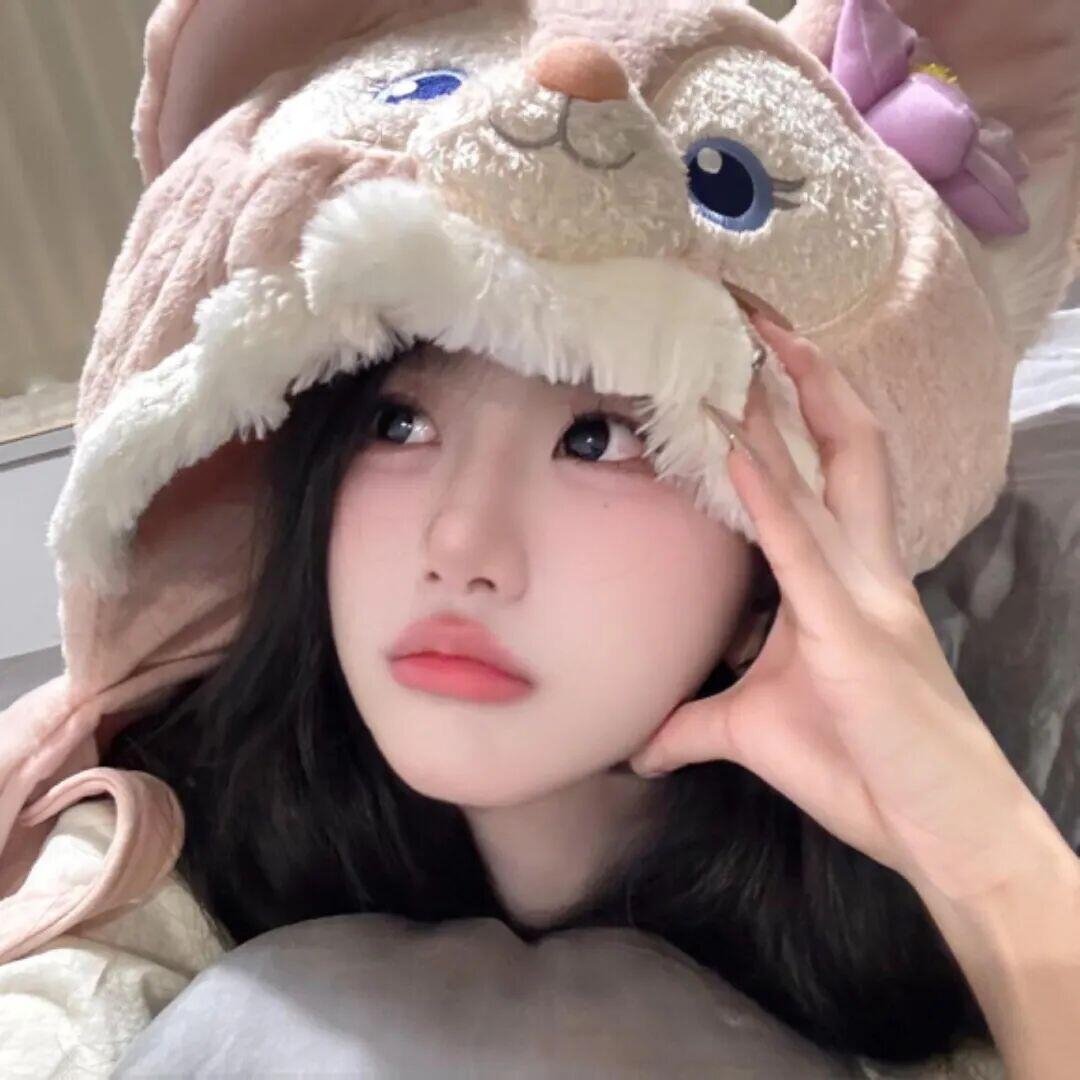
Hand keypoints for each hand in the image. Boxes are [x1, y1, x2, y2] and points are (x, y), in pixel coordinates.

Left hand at [629, 313, 1065, 905]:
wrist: (939, 830)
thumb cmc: (864, 769)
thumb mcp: (755, 731)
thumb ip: (694, 723)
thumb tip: (637, 744)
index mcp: (847, 581)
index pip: (825, 475)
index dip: (798, 413)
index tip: (757, 361)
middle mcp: (862, 570)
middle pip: (844, 449)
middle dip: (808, 378)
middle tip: (763, 316)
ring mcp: (863, 597)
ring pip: (832, 478)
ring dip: (794, 408)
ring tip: (760, 341)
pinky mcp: (853, 638)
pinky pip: (803, 555)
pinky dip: (770, 502)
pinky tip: (737, 454)